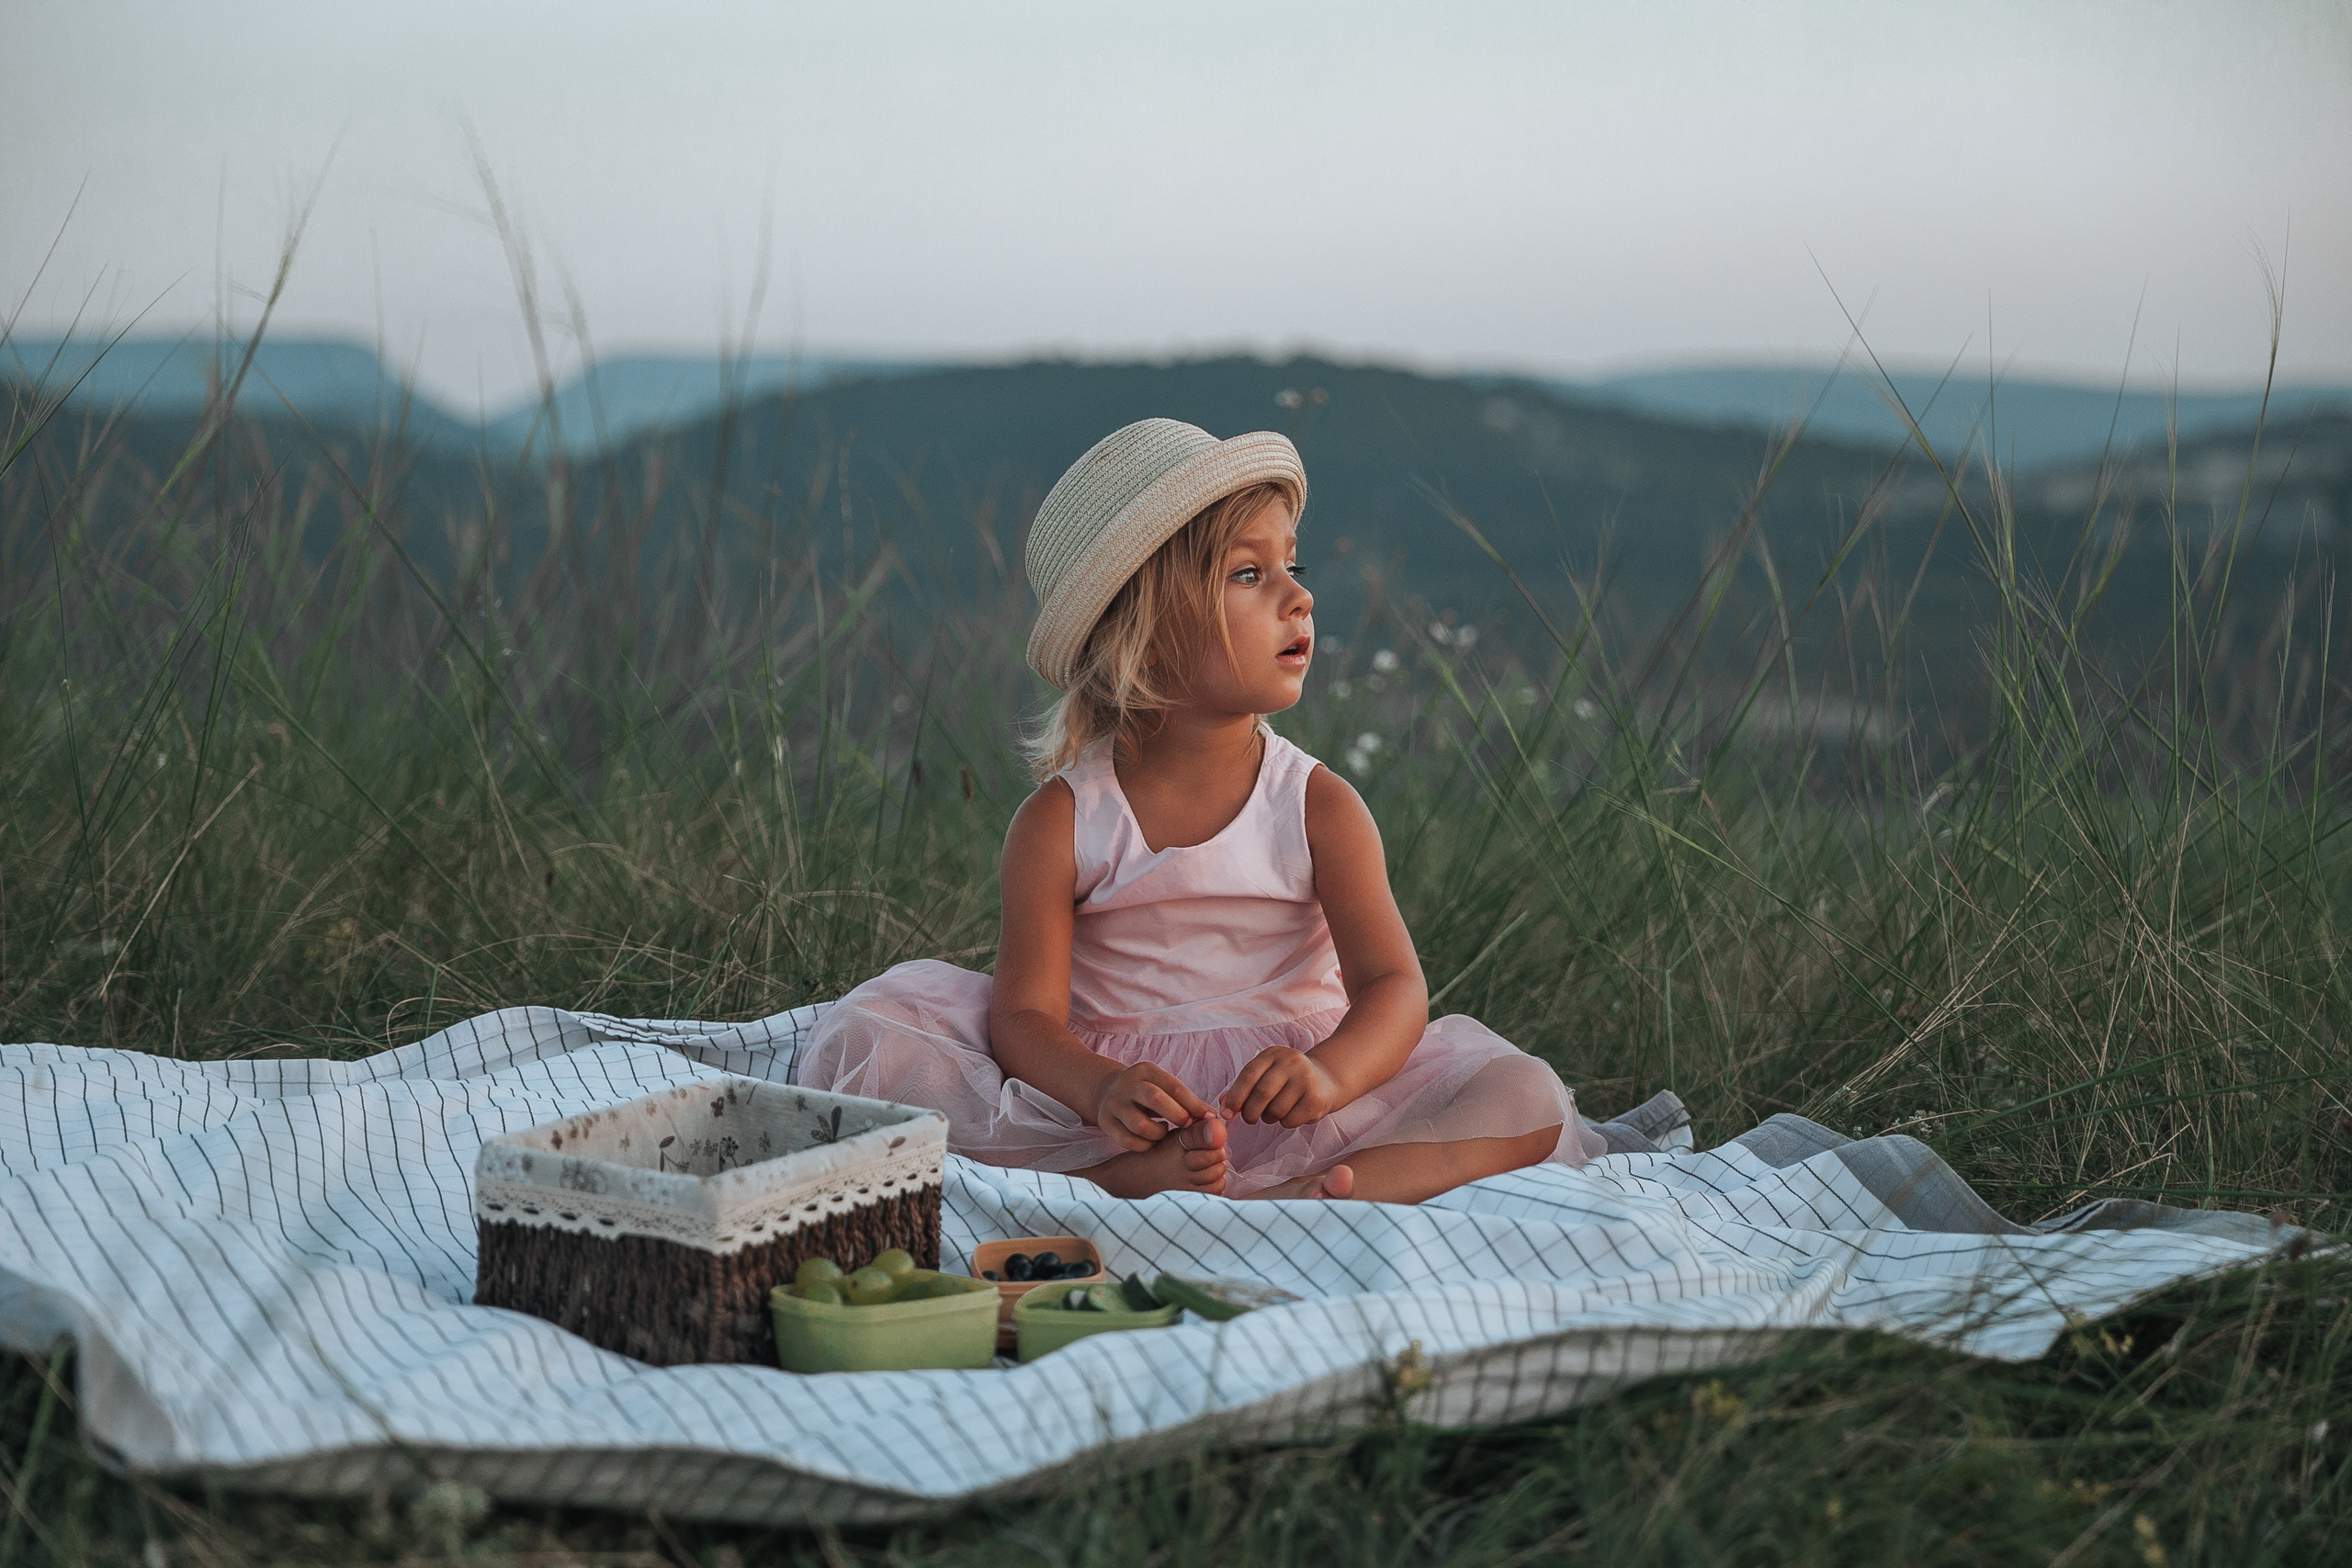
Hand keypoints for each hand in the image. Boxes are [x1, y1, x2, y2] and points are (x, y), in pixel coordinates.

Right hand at [1092, 1062, 1213, 1152]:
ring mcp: (1114, 1104)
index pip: (1173, 1086)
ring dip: (1158, 1133)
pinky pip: (1127, 1141)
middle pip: (1155, 1099)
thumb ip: (1185, 1099)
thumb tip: (1211, 1117)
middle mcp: (1127, 1085)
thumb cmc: (1147, 1092)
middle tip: (1187, 1126)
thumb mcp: (1163, 1086)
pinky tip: (1150, 1140)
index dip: (1193, 1104)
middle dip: (1177, 1115)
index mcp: (1145, 1071)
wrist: (1108, 1092)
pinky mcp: (1106, 1122)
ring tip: (1164, 1132)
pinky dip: (1144, 1145)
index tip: (1207, 1117)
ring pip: (1140, 1125)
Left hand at [1221, 1047, 1344, 1128]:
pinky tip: (1291, 1113)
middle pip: (1262, 1094)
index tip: (1225, 1114)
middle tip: (1249, 1118)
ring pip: (1276, 1110)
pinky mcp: (1317, 1099)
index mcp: (1274, 1054)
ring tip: (1274, 1111)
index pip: (1249, 1074)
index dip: (1235, 1096)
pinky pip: (1290, 1120)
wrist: (1327, 1079)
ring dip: (1269, 1118)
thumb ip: (1244, 1086)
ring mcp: (1306, 1080)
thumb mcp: (1267, 1073)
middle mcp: (1292, 1062)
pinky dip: (1285, 1123)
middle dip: (1249, 1112)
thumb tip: (1222, 1105)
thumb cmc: (1288, 1079)